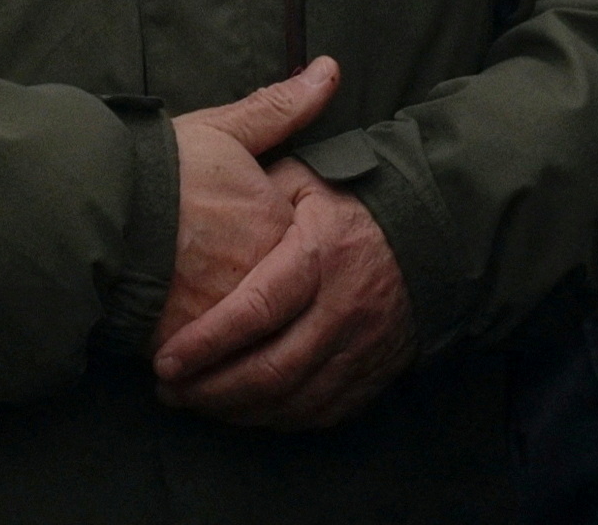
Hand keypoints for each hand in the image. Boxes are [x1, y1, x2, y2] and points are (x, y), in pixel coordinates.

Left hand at [153, 156, 415, 430]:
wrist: (432, 234)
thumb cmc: (352, 201)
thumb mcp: (305, 179)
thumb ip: (254, 190)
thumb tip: (197, 196)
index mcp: (319, 256)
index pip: (257, 310)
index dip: (207, 341)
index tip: (165, 360)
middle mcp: (342, 309)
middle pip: (271, 369)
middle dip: (211, 389)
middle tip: (168, 391)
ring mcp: (362, 348)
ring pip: (293, 399)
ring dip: (237, 411)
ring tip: (193, 403)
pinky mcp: (373, 374)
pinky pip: (320, 413)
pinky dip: (277, 420)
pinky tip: (243, 411)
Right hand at [156, 56, 340, 348]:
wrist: (94, 206)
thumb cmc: (158, 166)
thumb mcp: (222, 129)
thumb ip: (281, 107)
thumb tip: (330, 69)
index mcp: (276, 225)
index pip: (304, 253)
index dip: (275, 250)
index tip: (247, 245)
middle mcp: (262, 276)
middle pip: (282, 305)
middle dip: (263, 306)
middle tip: (228, 295)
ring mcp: (228, 317)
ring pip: (252, 346)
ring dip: (239, 349)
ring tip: (212, 336)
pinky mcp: (190, 348)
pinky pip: (214, 374)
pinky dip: (207, 374)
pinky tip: (194, 367)